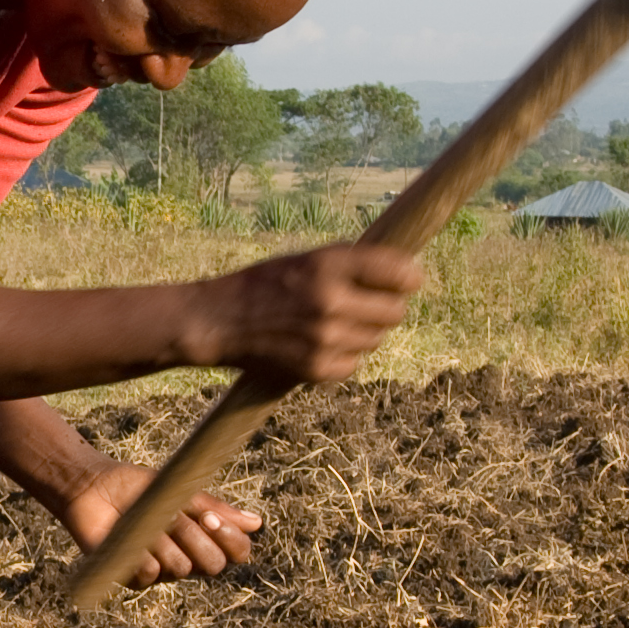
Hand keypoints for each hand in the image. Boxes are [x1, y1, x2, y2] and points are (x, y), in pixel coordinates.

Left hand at [62, 463, 259, 588]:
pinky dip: (142, 552)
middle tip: (177, 516)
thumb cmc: (139, 488)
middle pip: (213, 565)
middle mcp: (185, 559)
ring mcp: (160, 571)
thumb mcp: (182, 492)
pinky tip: (128, 536)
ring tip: (145, 520)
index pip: (236, 553)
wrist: (93, 486)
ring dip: (165, 538)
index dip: (232, 540)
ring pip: (181, 567)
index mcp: (202, 540)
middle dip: (197, 538)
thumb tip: (257, 523)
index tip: (212, 517)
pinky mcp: (132, 577)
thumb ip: (216, 509)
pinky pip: (151, 573)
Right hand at [194, 241, 423, 383]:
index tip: (409, 279)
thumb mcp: (305, 258)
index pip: (397, 271)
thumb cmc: (264, 283)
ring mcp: (325, 338)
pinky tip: (322, 344)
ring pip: (376, 339)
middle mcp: (330, 301)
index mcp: (328, 265)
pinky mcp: (317, 368)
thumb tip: (401, 269)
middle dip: (388, 306)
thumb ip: (350, 263)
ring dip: (365, 332)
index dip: (409, 276)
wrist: (219, 321)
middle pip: (395, 311)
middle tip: (370, 303)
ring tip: (336, 323)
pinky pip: (354, 363)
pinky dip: (345, 355)